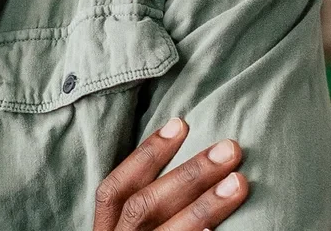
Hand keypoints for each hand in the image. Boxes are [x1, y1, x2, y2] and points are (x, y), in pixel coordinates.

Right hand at [92, 118, 247, 229]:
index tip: (180, 123)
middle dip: (188, 174)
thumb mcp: (129, 229)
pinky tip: (223, 230)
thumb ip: (146, 205)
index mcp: (106, 227)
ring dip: (206, 205)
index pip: (117, 185)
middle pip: (144, 204)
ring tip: (238, 182)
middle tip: (228, 149)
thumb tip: (186, 163)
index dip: (147, 153)